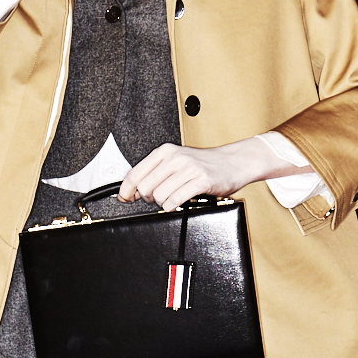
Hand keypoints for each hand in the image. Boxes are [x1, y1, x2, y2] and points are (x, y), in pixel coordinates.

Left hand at [121, 138, 310, 209]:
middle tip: (158, 198)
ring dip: (163, 203)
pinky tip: (177, 203)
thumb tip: (131, 191)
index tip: (124, 198)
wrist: (233, 162)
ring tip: (173, 198)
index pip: (135, 173)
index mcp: (165, 152)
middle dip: (148, 198)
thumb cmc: (204, 165)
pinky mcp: (200, 181)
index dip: (126, 190)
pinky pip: (175, 200)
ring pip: (159, 196)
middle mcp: (175, 157)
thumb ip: (155, 173)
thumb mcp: (176, 162)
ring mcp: (188, 169)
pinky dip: (172, 206)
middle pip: (145, 187)